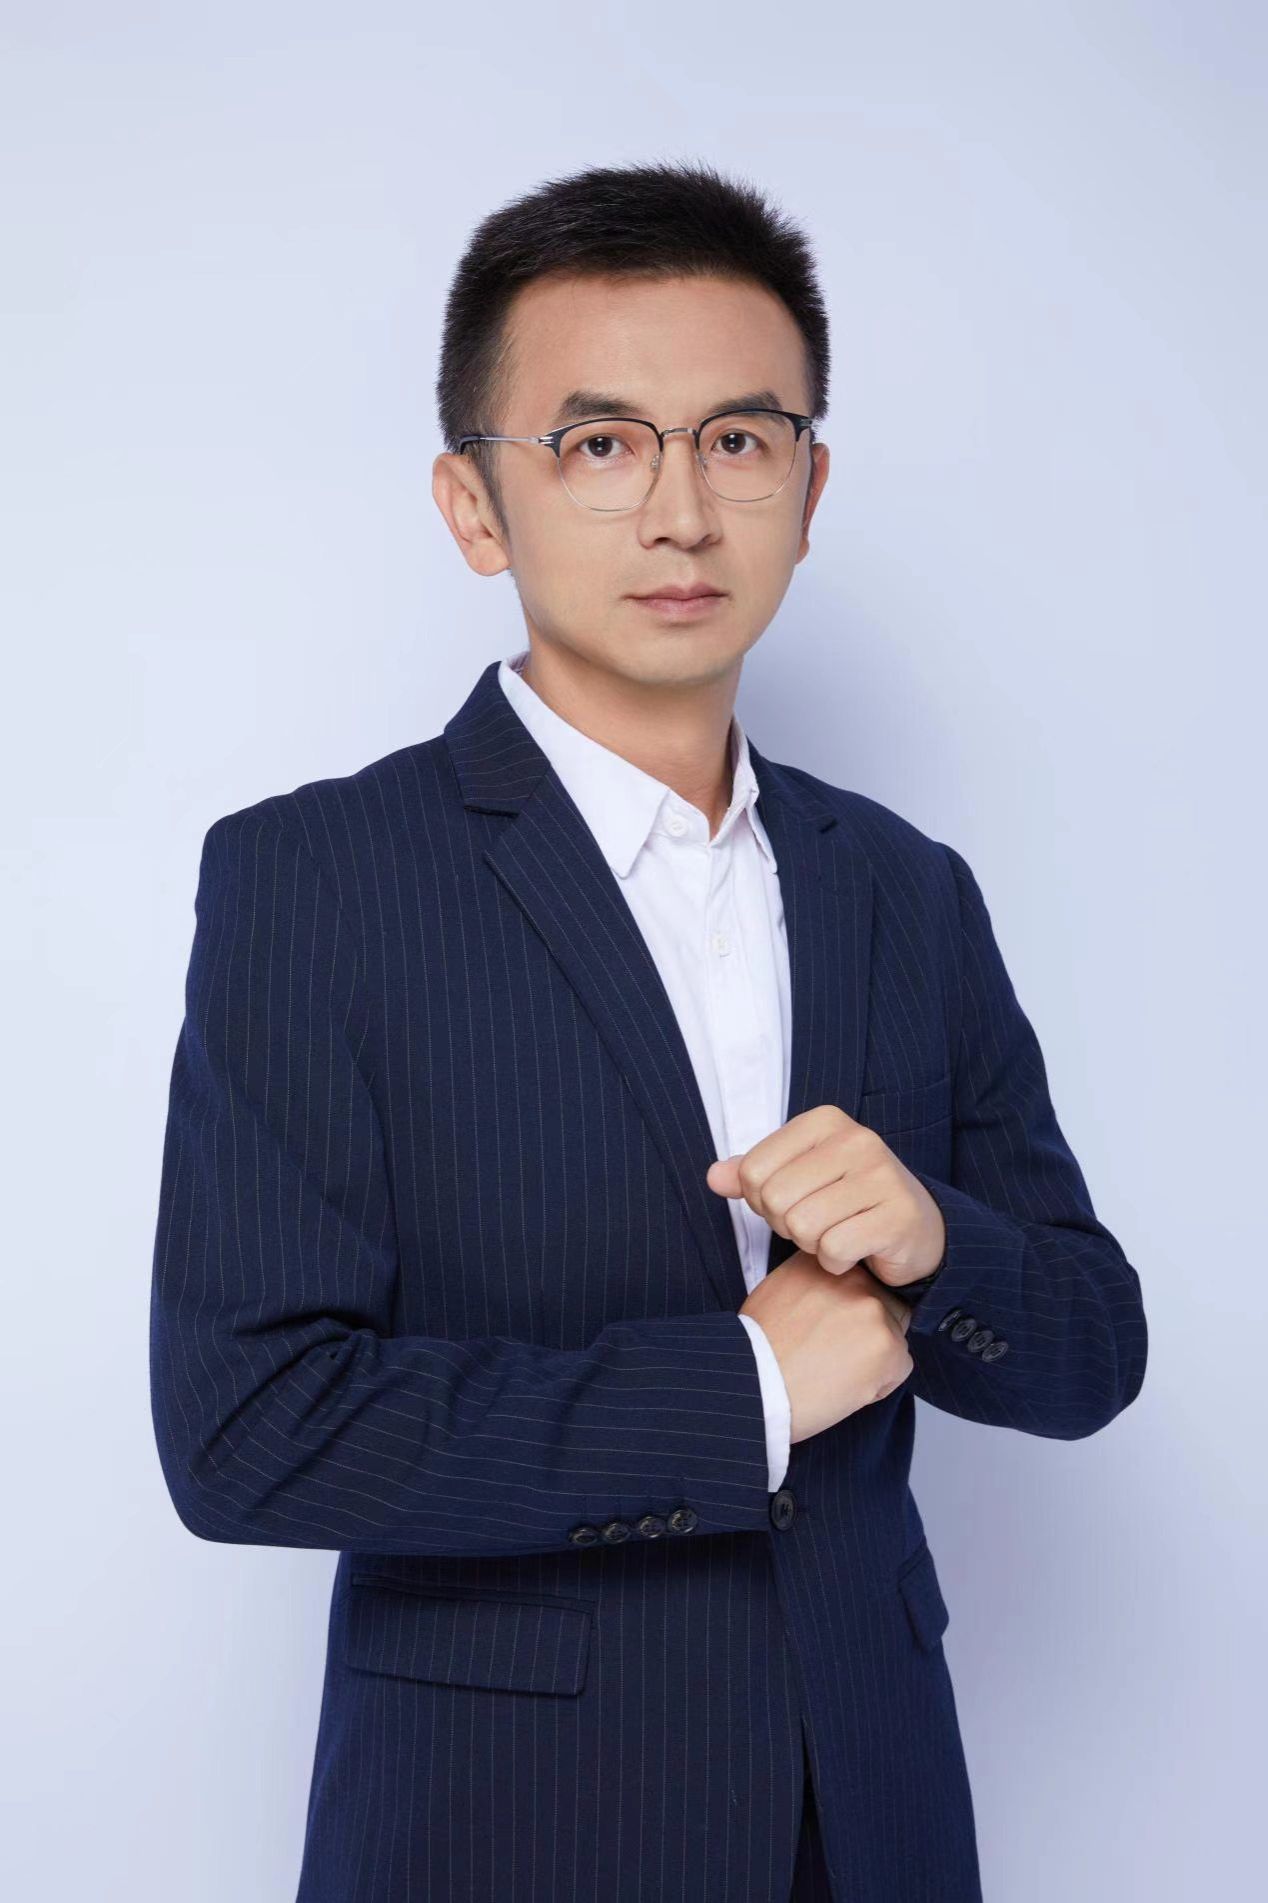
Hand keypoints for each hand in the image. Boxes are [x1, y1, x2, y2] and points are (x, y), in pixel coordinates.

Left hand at [706, 1104, 945, 1292]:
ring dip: (811, 1244)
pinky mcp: (897, 1216)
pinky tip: (854, 1250)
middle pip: (775, 1199)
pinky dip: (835, 1261)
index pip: (753, 1170)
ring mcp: (882, 1176)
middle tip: (814, 1224)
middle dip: (786, 1224)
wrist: (917, 1227)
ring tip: (833, 1234)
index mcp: (825, 1121)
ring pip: (803, 1226)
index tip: (793, 1201)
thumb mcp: (798, 1177)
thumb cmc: (846, 1199)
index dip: (761, 1199)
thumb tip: (713, 1177)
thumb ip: (753, 1175)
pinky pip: (834, 1249)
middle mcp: (857, 1139)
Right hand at [739, 1249, 913, 1443]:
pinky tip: (843, 1388)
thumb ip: (811, 1282)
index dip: (849, 1310)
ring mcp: (872, 1310)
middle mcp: (853, 1278)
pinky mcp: (887, 1346)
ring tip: (832, 1372)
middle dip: (866, 1332)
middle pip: (882, 1306)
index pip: (860, 1281)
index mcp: (826, 1262)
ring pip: (892, 1338)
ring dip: (873, 1358)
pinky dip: (878, 1386)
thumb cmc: (755, 1349)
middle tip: (832, 1355)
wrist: (753, 1383)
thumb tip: (827, 1293)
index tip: (831, 1328)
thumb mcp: (776, 1291)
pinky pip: (898, 1369)